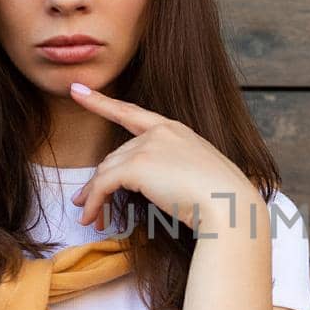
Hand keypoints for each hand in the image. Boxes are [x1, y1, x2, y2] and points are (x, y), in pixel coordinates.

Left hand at [66, 82, 263, 234]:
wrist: (231, 207)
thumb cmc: (222, 199)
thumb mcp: (196, 175)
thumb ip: (171, 169)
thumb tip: (147, 186)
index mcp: (175, 130)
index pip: (131, 113)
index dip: (101, 102)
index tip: (78, 91)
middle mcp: (160, 133)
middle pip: (116, 156)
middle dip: (97, 181)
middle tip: (84, 203)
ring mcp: (148, 147)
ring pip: (107, 171)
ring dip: (94, 196)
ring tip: (89, 218)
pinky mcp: (138, 166)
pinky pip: (104, 184)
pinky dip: (95, 202)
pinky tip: (93, 219)